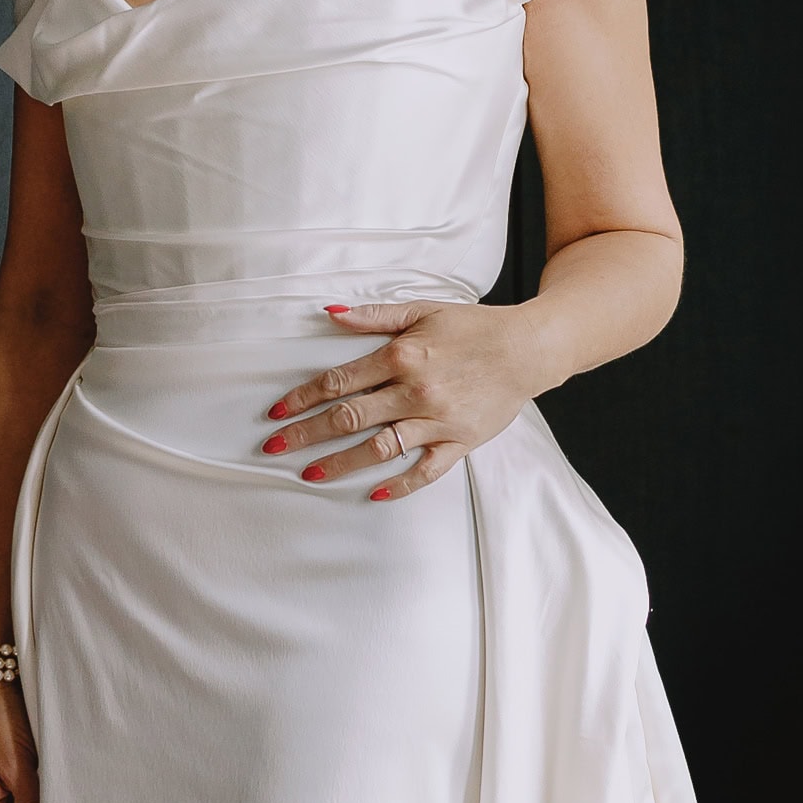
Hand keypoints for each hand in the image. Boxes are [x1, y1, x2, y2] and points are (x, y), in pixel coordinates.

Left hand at [260, 300, 543, 500]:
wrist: (528, 349)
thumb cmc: (473, 327)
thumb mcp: (422, 310)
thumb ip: (374, 316)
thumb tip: (330, 313)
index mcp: (402, 356)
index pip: (339, 381)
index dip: (303, 398)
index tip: (277, 412)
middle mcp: (415, 391)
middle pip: (349, 418)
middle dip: (307, 433)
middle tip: (274, 446)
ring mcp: (437, 421)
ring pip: (379, 448)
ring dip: (340, 462)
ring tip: (308, 473)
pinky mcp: (459, 442)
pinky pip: (425, 471)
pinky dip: (400, 484)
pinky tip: (374, 492)